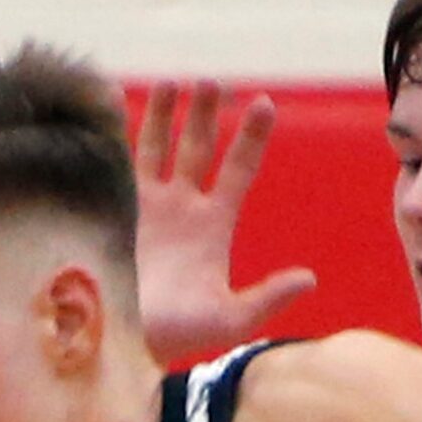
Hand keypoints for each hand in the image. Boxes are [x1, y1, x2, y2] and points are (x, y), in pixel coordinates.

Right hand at [136, 80, 317, 364]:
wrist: (121, 342)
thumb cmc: (179, 337)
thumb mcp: (230, 321)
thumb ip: (267, 298)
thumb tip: (309, 278)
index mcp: (213, 226)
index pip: (238, 170)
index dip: (252, 138)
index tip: (265, 103)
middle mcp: (182, 209)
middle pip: (199, 148)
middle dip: (205, 114)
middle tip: (212, 81)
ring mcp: (147, 206)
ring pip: (159, 146)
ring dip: (167, 113)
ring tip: (175, 79)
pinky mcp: (113, 207)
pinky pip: (117, 159)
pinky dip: (116, 129)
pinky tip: (114, 99)